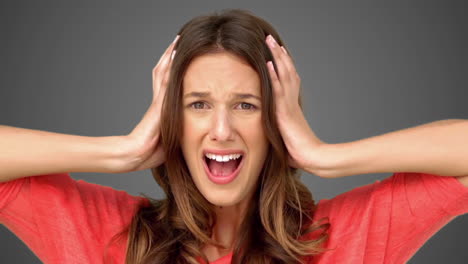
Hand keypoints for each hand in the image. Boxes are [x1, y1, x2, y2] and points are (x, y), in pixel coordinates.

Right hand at [117, 35, 178, 172]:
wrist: (136, 154)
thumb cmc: (151, 151)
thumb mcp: (170, 139)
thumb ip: (178, 132)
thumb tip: (195, 138)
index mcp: (162, 108)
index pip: (167, 82)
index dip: (172, 69)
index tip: (181, 57)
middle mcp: (159, 100)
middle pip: (163, 71)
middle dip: (170, 56)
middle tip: (178, 40)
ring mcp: (158, 100)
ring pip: (163, 71)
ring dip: (170, 55)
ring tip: (177, 40)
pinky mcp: (159, 103)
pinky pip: (165, 80)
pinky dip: (170, 66)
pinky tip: (175, 53)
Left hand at [265, 34, 323, 171]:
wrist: (314, 158)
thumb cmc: (302, 154)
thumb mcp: (287, 140)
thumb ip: (281, 135)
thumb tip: (277, 142)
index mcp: (291, 107)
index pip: (288, 81)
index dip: (283, 66)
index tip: (278, 54)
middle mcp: (291, 102)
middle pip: (287, 72)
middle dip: (279, 55)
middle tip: (272, 40)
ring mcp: (289, 105)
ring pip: (284, 75)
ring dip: (276, 58)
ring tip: (270, 42)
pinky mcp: (286, 112)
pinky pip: (279, 90)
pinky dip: (274, 75)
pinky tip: (269, 63)